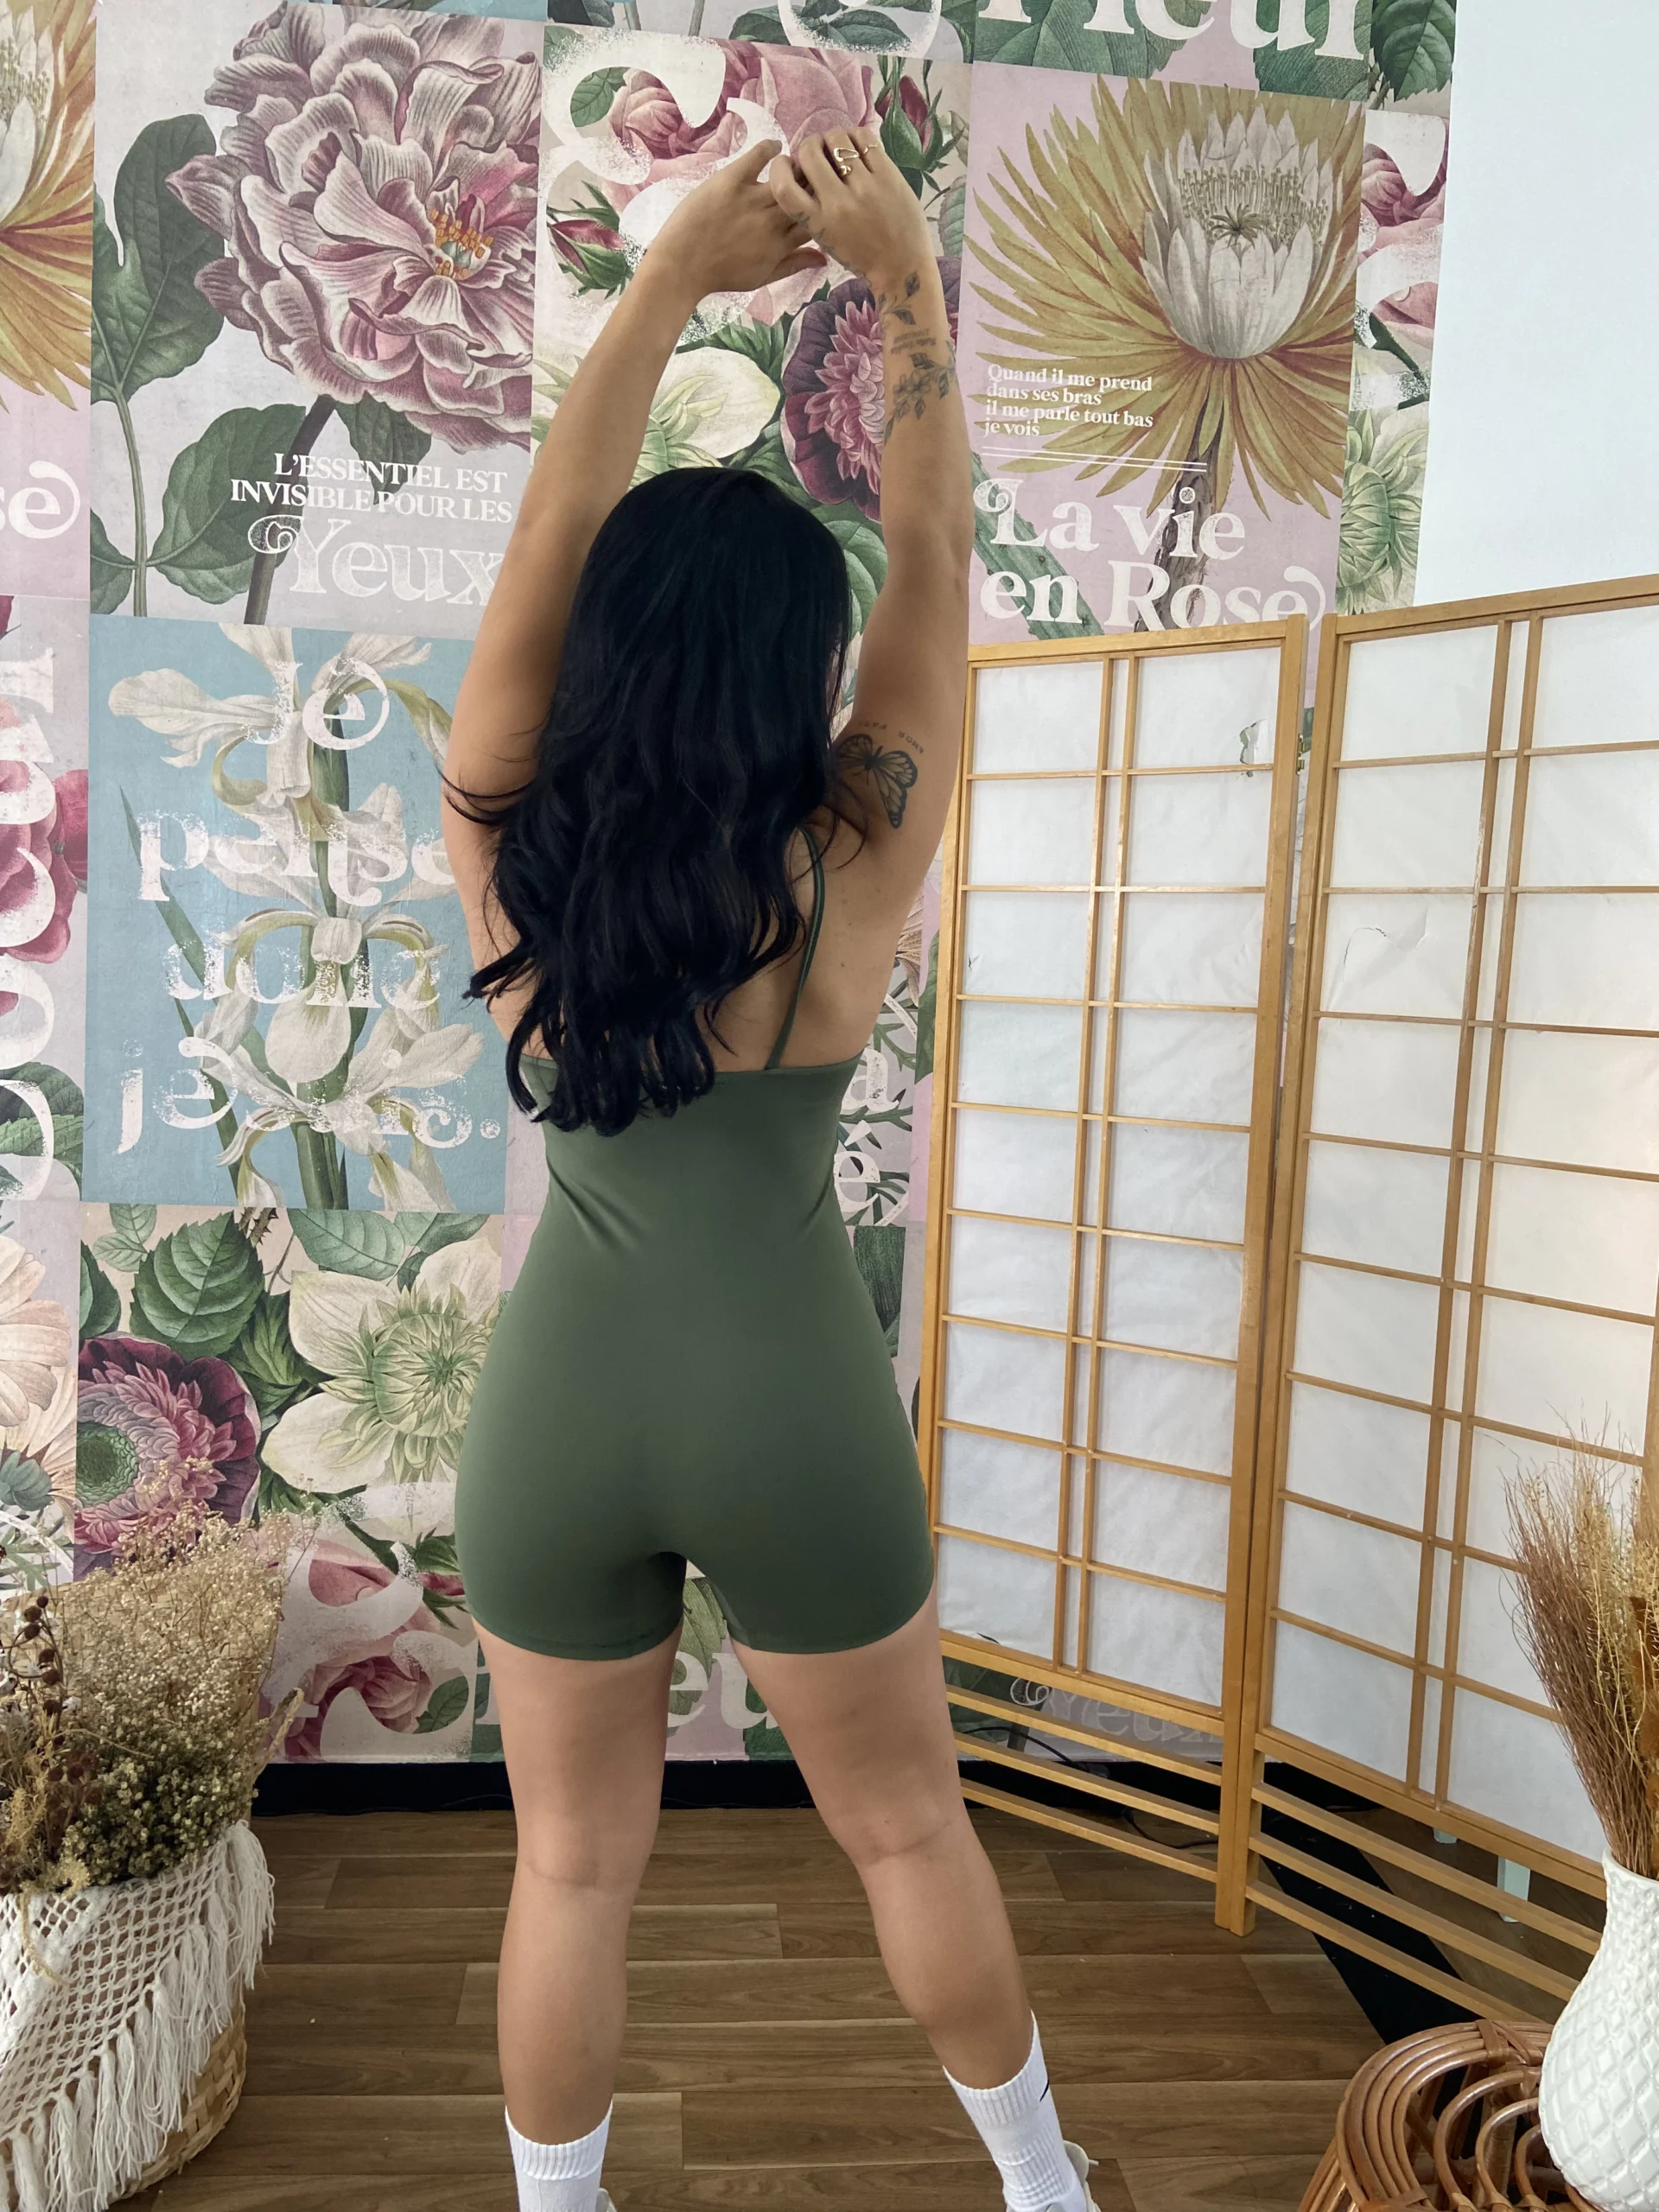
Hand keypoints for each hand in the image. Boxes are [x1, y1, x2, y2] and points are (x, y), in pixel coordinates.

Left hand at [639, 139, 826, 303]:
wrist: (682, 266)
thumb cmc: (721, 275)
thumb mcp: (762, 278)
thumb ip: (794, 266)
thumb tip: (825, 259)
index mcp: (781, 244)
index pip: (813, 220)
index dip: (819, 207)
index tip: (819, 200)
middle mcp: (772, 221)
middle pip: (805, 195)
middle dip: (812, 184)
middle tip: (810, 176)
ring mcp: (752, 199)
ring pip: (787, 176)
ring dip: (794, 167)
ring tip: (792, 165)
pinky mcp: (732, 181)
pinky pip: (757, 156)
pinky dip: (769, 148)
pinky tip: (774, 147)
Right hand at [768, 130, 932, 293]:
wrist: (902, 269)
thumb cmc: (862, 258)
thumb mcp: (827, 240)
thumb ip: (812, 210)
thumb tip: (803, 172)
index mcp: (818, 224)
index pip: (783, 187)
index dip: (780, 167)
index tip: (788, 164)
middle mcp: (838, 204)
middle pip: (809, 152)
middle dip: (810, 146)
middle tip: (819, 152)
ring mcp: (865, 188)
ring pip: (837, 139)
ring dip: (833, 138)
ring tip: (840, 148)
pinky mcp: (887, 176)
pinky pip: (864, 138)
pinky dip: (855, 135)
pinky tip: (857, 146)